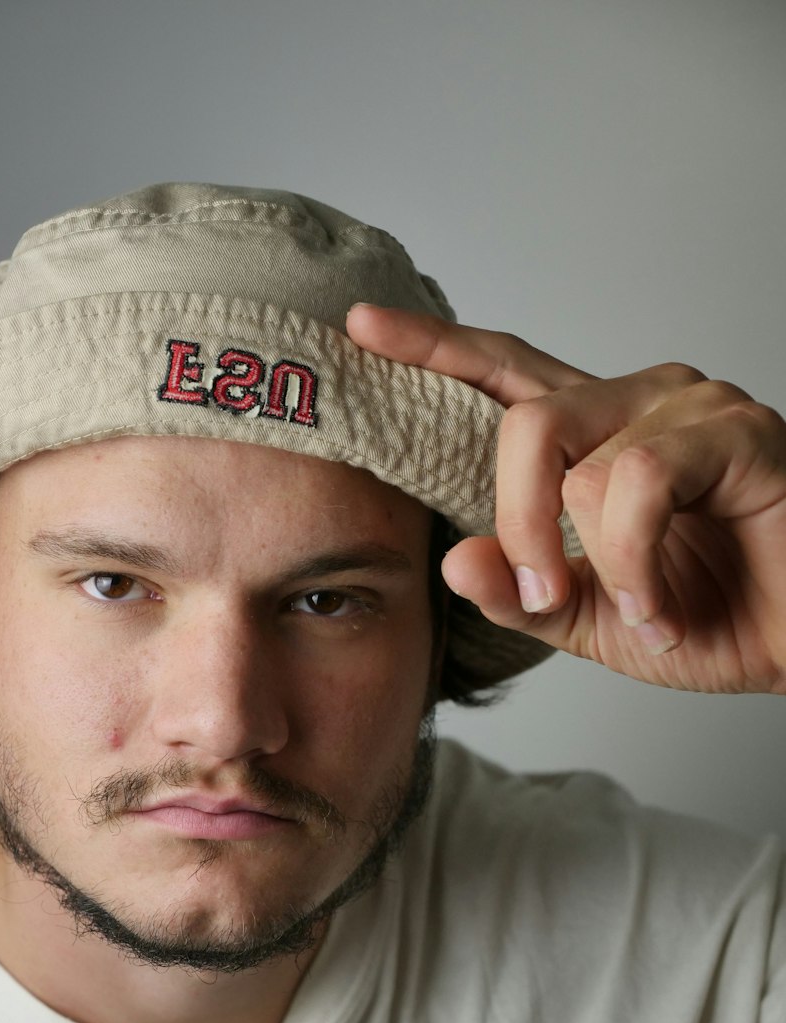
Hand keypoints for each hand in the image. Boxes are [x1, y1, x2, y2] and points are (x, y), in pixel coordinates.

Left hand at [346, 304, 785, 694]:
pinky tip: (665, 609)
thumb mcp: (590, 620)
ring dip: (594, 561)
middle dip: (516, 521)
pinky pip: (637, 482)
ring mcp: (690, 407)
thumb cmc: (709, 618)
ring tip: (641, 612)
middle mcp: (637, 402)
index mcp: (593, 435)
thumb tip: (454, 561)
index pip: (502, 372)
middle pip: (524, 421)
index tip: (360, 326)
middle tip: (543, 591)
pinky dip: (637, 565)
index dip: (434, 347)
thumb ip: (520, 593)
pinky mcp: (737, 430)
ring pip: (577, 460)